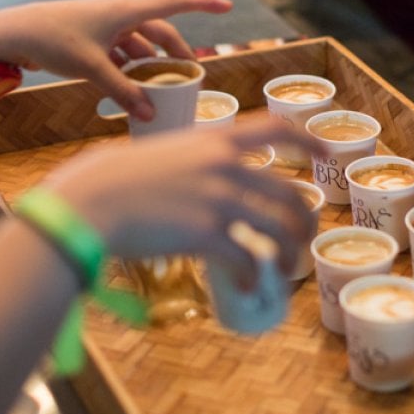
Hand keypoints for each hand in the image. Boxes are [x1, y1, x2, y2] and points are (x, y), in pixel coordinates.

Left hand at [0, 0, 231, 119]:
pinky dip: (128, 66)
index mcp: (125, 10)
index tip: (226, 6)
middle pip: (159, 30)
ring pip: (138, 42)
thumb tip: (152, 114)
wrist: (13, 32)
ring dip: (150, 62)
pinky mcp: (89, 35)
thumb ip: (124, 92)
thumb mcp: (93, 70)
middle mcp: (118, 12)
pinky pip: (119, 49)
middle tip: (190, 73)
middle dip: (176, 51)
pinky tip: (128, 86)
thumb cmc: (54, 41)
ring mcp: (103, 23)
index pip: (173, 3)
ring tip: (160, 86)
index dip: (202, 5)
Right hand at [44, 121, 320, 282]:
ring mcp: (218, 200)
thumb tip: (191, 177)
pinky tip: (245, 286)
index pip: (276, 127)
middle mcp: (224, 166)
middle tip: (301, 239)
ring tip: (283, 269)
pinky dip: (251, 277)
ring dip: (287, 254)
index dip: (309, 141)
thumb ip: (185, 161)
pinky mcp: (206, 234)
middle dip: (304, 221)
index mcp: (213, 140)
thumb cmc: (106, 179)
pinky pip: (246, 260)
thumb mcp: (156, 153)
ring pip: (279, 229)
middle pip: (289, 193)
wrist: (87, 202)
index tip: (327, 154)